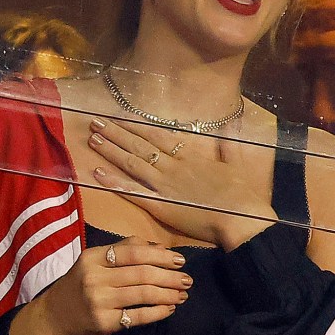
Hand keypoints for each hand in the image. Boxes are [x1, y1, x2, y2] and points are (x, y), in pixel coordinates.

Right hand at [9, 235, 191, 334]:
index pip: (134, 252)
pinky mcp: (103, 323)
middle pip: (142, 273)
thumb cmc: (78, 287)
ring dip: (168, 294)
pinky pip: (138, 316)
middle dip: (170, 276)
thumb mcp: (93, 262)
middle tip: (187, 280)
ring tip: (182, 294)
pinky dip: (158, 312)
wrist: (51, 320)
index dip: (160, 256)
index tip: (179, 260)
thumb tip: (159, 247)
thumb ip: (124, 250)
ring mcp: (99, 301)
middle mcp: (95, 277)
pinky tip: (169, 309)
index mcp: (93, 257)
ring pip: (143, 294)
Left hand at [87, 117, 275, 249]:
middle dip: (116, 133)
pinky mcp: (161, 206)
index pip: (157, 135)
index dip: (136, 125)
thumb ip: (229, 143)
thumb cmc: (242, 193)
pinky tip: (97, 174)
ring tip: (92, 139)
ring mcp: (165, 186)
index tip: (118, 116)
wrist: (242, 218)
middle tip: (95, 121)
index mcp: (190, 155)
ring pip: (132, 164)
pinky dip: (115, 183)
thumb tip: (232, 124)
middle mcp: (173, 166)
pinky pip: (133, 192)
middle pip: (139, 146)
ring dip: (111, 151)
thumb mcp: (236, 163)